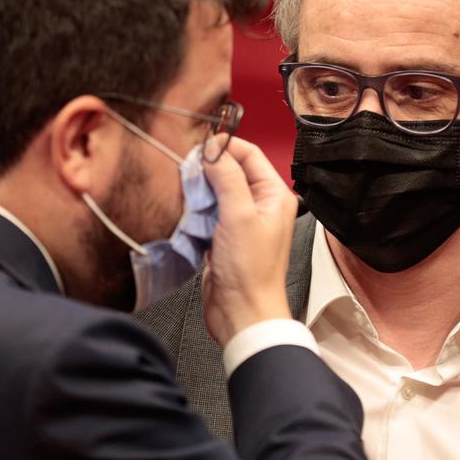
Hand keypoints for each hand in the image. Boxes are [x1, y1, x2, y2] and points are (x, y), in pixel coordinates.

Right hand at [200, 137, 297, 346]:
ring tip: (184, 187)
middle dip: (208, 166)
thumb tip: (214, 149)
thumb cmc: (251, 272)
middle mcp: (260, 205)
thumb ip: (228, 178)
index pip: (250, 154)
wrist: (242, 313)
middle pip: (232, 170)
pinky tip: (184, 207)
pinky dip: (195, 207)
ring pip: (217, 190)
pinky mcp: (223, 236)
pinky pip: (208, 211)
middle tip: (186, 166)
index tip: (200, 146)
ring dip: (199, 187)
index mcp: (275, 196)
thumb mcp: (239, 216)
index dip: (225, 146)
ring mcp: (241, 221)